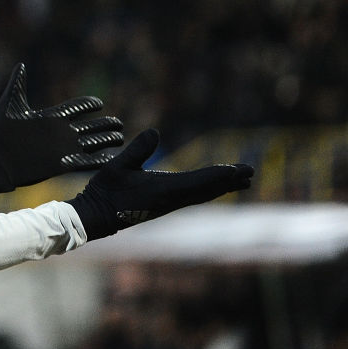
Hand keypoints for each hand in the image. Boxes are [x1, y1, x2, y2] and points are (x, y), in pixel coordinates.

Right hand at [0, 62, 123, 195]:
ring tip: (120, 139)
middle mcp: (62, 131)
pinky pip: (89, 162)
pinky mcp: (63, 166)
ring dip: (110, 140)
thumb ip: (17, 84)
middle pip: (94, 125)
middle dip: (108, 123)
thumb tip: (21, 65)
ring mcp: (64, 149)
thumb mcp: (8, 104)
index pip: (81, 105)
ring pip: (96, 143)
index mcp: (52, 115)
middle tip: (118, 124)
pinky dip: (102, 160)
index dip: (93, 104)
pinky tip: (112, 159)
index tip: (100, 105)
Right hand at [67, 129, 254, 240]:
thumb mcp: (116, 166)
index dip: (218, 175)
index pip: (196, 181)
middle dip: (229, 180)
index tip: (237, 170)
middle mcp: (170, 199)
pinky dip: (209, 190)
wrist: (97, 216)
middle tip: (250, 172)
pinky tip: (215, 187)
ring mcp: (169, 204)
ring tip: (242, 180)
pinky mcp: (165, 204)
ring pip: (202, 194)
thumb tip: (155, 132)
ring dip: (222, 186)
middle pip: (206, 189)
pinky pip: (194, 196)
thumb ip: (136, 150)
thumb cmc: (105, 190)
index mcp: (161, 190)